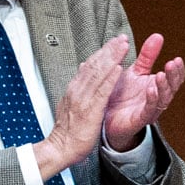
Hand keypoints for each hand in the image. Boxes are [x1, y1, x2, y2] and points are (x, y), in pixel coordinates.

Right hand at [34, 36, 128, 178]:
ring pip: (98, 74)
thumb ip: (79, 86)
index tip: (115, 42)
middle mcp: (77, 90)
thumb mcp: (72, 103)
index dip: (103, 52)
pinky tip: (119, 68)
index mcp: (74, 89)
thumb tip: (84, 68)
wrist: (60, 147)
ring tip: (123, 46)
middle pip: (95, 65)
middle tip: (122, 37)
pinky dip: (110, 78)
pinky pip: (102, 91)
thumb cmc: (69, 129)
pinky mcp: (90, 110)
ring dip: (112, 58)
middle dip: (109, 50)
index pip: (90, 66)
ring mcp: (83, 99)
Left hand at [102, 32, 184, 151]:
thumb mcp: (135, 71)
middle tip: (172, 64)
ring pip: (164, 99)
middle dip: (173, 76)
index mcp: (158, 87)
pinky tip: (151, 89)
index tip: (177, 59)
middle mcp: (158, 99)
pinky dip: (152, 99)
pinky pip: (149, 110)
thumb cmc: (120, 94)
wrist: (103, 115)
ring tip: (161, 74)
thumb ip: (148, 56)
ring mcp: (150, 110)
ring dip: (164, 86)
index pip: (175, 79)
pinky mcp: (139, 119)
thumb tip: (158, 36)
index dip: (178, 70)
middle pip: (173, 88)